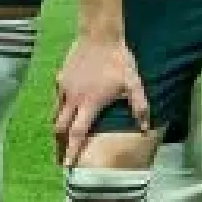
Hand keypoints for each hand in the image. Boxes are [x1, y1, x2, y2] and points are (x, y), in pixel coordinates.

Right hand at [52, 35, 146, 165]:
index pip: (78, 133)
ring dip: (59, 128)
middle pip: (60, 129)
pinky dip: (61, 108)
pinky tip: (67, 109)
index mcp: (90, 104)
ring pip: (56, 114)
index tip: (68, 166)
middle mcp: (73, 99)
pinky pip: (58, 98)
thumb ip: (140, 107)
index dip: (72, 151)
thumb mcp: (133, 83)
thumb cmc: (118, 60)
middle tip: (62, 158)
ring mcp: (64, 88)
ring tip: (62, 139)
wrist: (99, 35)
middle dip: (60, 145)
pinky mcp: (60, 78)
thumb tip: (145, 128)